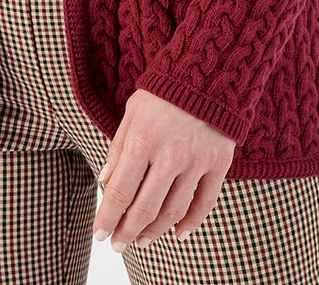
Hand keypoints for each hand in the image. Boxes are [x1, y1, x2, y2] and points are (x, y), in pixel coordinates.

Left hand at [92, 89, 234, 251]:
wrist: (206, 74)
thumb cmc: (162, 94)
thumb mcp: (132, 113)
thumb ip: (118, 149)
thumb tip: (104, 183)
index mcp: (143, 140)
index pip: (120, 191)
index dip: (108, 218)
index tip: (100, 235)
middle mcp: (170, 155)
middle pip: (145, 208)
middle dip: (128, 232)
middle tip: (119, 245)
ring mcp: (196, 162)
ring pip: (173, 212)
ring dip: (155, 232)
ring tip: (142, 240)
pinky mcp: (218, 164)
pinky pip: (204, 204)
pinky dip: (191, 224)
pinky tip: (178, 233)